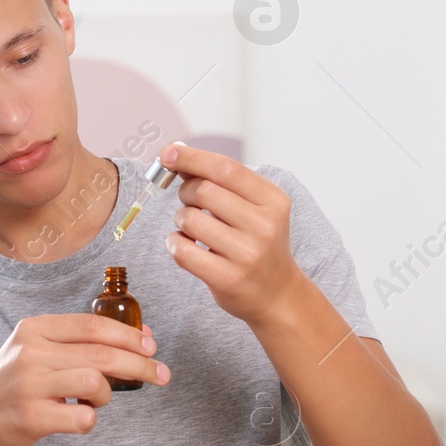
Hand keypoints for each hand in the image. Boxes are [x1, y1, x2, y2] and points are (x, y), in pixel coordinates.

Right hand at [0, 314, 168, 445]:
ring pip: (95, 383)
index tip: (152, 346)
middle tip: (161, 375)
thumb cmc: (13, 381)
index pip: (93, 325)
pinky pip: (83, 417)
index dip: (129, 335)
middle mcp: (31, 352)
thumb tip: (141, 337)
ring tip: (96, 400)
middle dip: (140, 364)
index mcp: (35, 328)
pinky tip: (78, 416)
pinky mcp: (31, 417)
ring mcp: (29, 385)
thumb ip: (80, 342)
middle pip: (101, 353)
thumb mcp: (37, 348)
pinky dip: (90, 419)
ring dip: (107, 394)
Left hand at [159, 143, 301, 325]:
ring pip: (190, 220)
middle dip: (186, 192)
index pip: (226, 168)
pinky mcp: (228, 279)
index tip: (169, 153)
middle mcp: (264, 225)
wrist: (276, 293)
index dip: (193, 157)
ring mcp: (247, 254)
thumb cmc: (256, 242)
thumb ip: (220, 181)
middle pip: (204, 191)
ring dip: (181, 219)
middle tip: (190, 201)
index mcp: (273, 200)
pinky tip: (184, 245)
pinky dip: (174, 243)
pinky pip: (182, 250)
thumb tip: (176, 154)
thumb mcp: (253, 207)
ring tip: (192, 228)